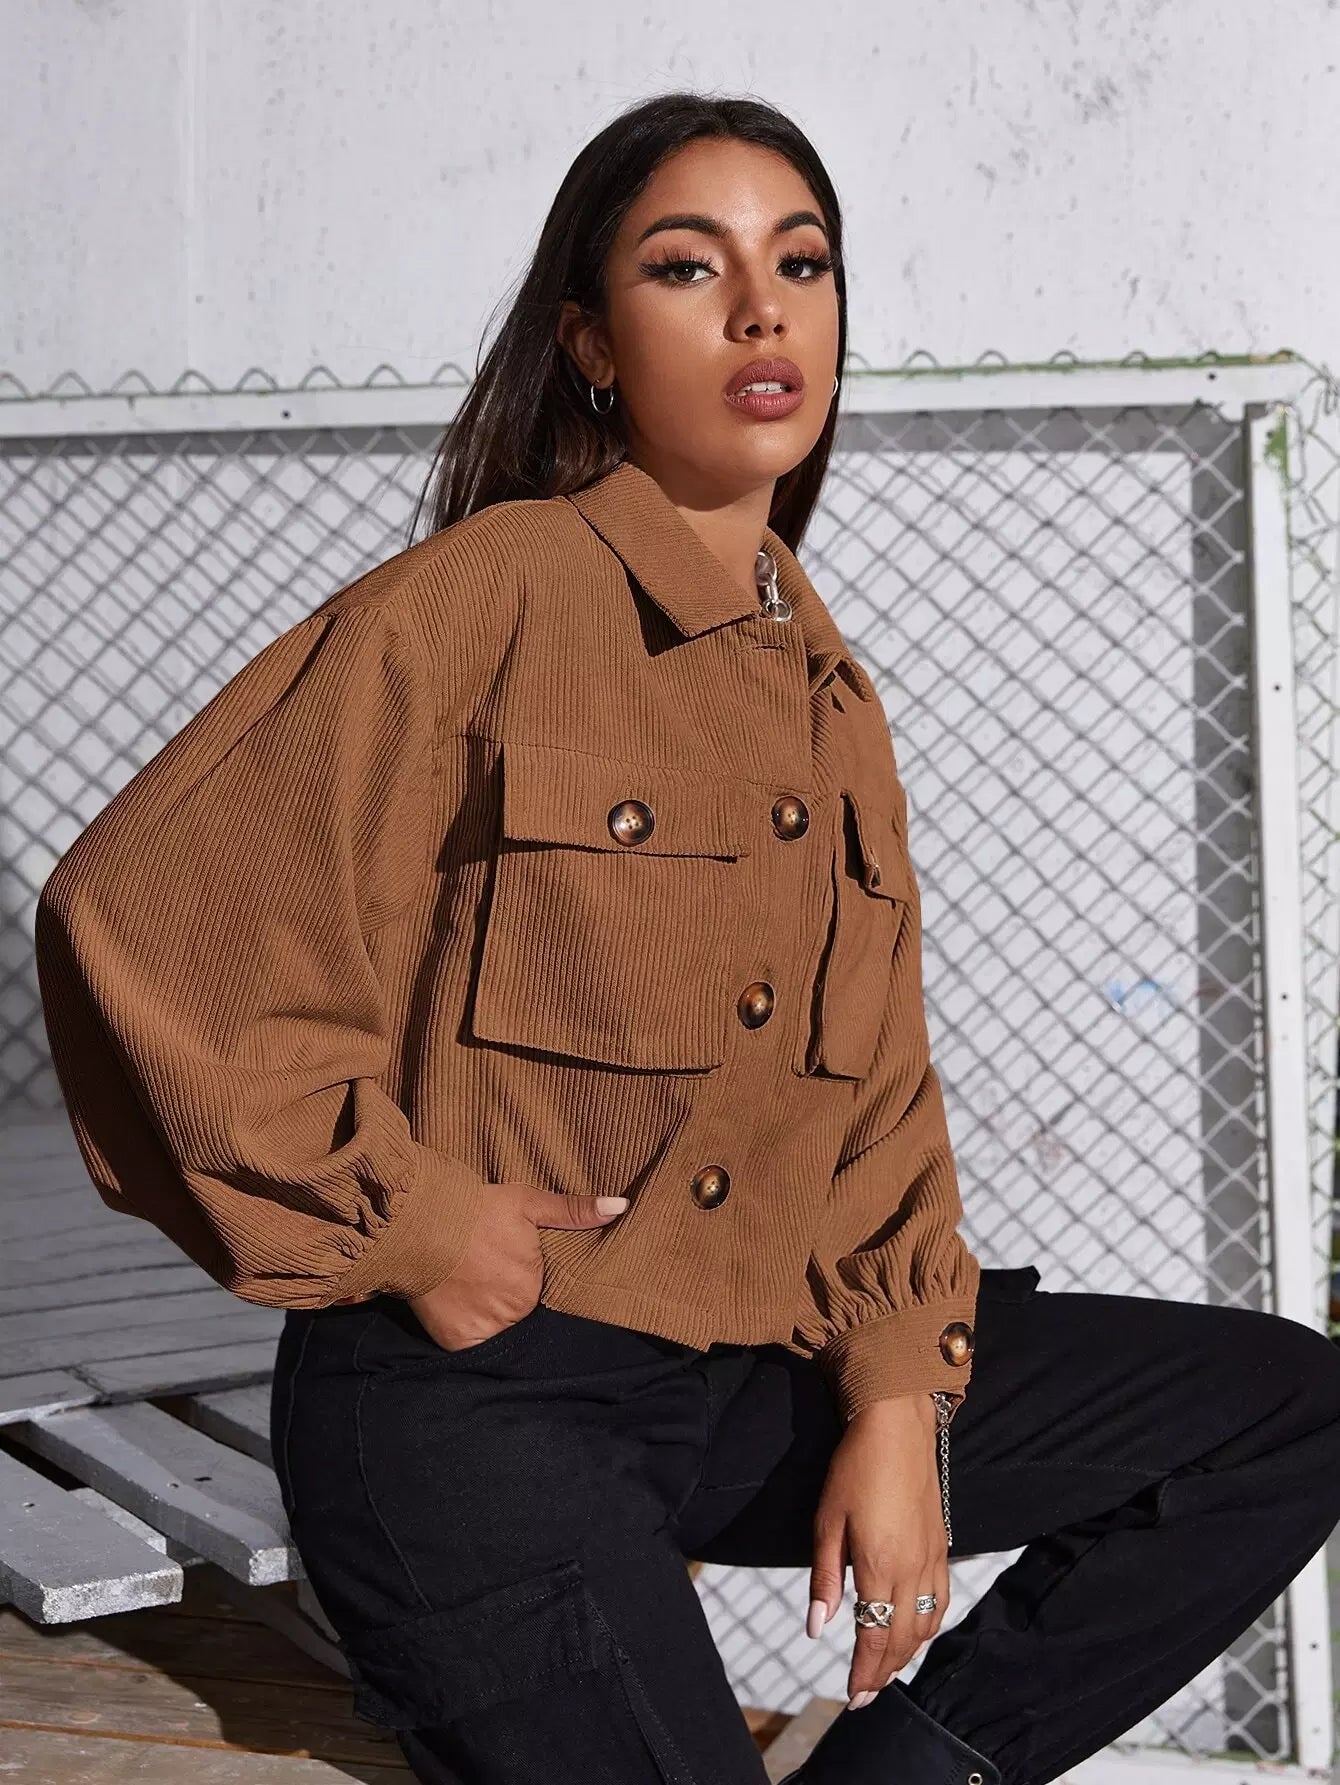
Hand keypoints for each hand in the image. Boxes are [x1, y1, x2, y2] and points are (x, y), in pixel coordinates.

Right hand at [406, 1184, 627, 1349]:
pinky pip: (471, 1346)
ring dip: (492, 1321)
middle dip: (512, 1305)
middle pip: (521, 1317)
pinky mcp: (457, 1341)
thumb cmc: (476, 1211)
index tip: (516, 1276)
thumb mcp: (528, 1203)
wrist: (420, 1225)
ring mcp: (485, 1330)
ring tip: (477, 1295)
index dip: (532, 1288)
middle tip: (492, 1282)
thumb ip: (573, 1211)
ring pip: (499, 1334)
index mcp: (535, 1286)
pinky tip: (462, 1310)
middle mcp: (514, 1314)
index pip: (542, 1298)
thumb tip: (620, 1207)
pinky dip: (468, 1333)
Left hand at [807, 1393, 950, 1706]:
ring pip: (926, 1626)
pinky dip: (929, 1628)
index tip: (852, 1698)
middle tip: (865, 1696)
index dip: (864, 1674)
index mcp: (881, 1567)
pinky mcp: (943, 1546)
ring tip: (885, 1670)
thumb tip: (818, 1629)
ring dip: (906, 1654)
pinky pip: (942, 1602)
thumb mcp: (827, 1522)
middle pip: (902, 1640)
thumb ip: (825, 1579)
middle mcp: (913, 1571)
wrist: (898, 1427)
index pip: (874, 1638)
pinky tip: (915, 1632)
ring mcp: (933, 1559)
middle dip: (883, 1673)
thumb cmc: (855, 1469)